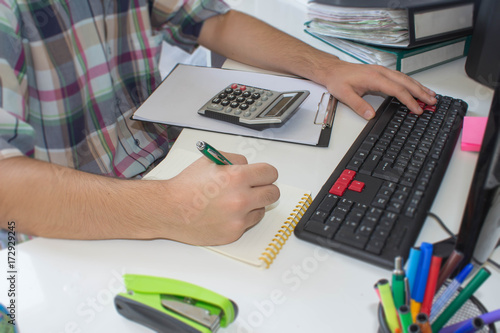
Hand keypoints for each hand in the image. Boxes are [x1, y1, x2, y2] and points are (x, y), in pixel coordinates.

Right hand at [155, 152, 279, 245]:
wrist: (169, 210)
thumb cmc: (186, 186)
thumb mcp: (210, 160)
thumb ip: (235, 160)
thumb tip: (250, 166)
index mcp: (237, 177)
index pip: (270, 173)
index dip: (266, 173)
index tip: (262, 176)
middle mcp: (241, 199)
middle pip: (273, 193)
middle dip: (265, 188)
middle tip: (255, 188)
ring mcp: (238, 218)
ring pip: (262, 209)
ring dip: (253, 204)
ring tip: (234, 201)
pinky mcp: (234, 233)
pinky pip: (249, 223)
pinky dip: (241, 218)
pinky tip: (226, 213)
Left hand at [321, 60, 436, 119]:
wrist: (333, 70)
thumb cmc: (338, 81)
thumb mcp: (345, 95)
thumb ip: (359, 105)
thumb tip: (371, 116)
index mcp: (375, 78)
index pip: (397, 90)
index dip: (409, 100)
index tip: (417, 109)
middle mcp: (381, 72)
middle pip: (406, 82)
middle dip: (420, 92)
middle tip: (433, 101)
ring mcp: (382, 71)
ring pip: (405, 78)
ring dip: (418, 86)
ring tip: (431, 95)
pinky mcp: (381, 72)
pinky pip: (400, 77)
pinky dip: (411, 83)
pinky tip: (417, 88)